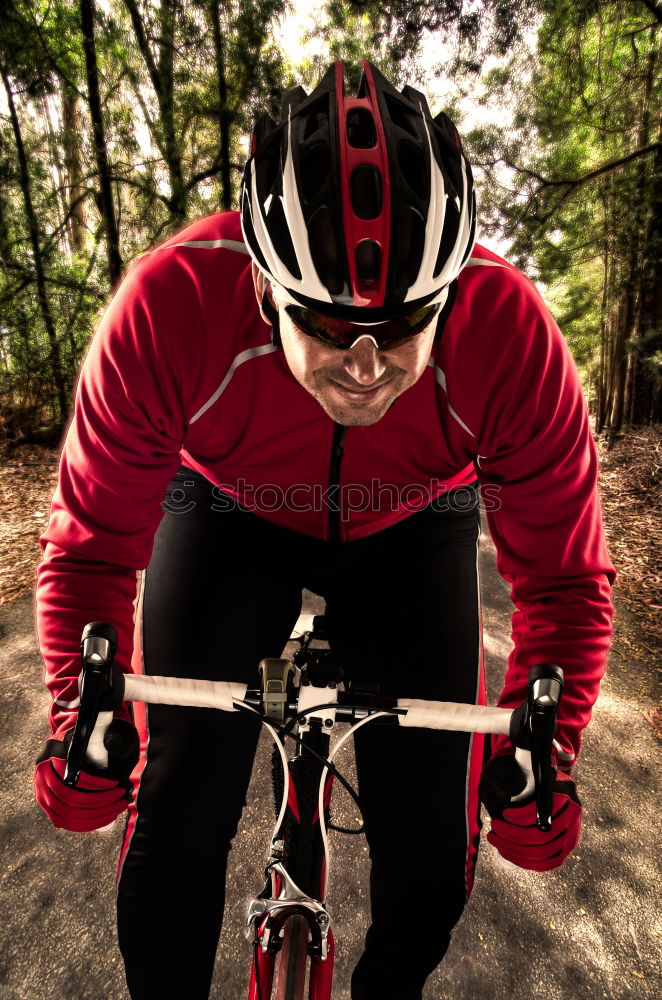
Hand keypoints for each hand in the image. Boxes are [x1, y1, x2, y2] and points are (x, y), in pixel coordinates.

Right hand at [34, 719, 138, 831]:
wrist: (58, 752)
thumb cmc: (78, 746)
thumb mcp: (85, 739)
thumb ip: (97, 744)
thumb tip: (115, 751)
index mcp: (50, 760)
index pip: (74, 778)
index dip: (96, 783)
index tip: (116, 782)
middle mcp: (42, 781)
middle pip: (73, 799)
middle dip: (102, 800)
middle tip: (122, 796)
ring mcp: (44, 798)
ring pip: (71, 815)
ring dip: (99, 814)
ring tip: (119, 806)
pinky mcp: (50, 811)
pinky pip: (69, 824)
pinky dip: (90, 823)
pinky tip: (108, 818)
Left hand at [479, 752, 581, 871]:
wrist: (556, 793)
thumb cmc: (538, 781)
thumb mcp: (536, 772)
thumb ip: (526, 775)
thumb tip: (508, 784)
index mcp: (567, 794)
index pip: (546, 811)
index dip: (523, 816)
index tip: (504, 813)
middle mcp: (575, 817)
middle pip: (542, 836)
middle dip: (512, 835)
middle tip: (494, 828)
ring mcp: (572, 837)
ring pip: (541, 852)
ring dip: (513, 848)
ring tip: (495, 839)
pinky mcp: (565, 851)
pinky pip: (545, 864)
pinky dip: (523, 861)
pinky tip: (507, 853)